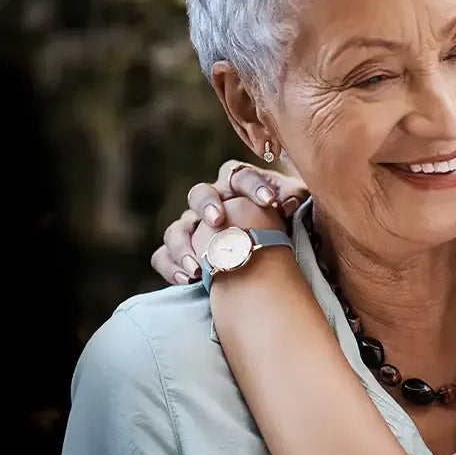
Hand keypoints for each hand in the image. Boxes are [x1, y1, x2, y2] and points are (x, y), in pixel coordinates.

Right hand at [152, 158, 308, 284]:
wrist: (266, 249)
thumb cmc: (279, 220)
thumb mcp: (289, 205)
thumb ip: (292, 196)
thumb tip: (291, 200)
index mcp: (236, 184)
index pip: (240, 175)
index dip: (254, 187)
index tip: (270, 202)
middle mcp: (210, 202)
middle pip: (199, 194)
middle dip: (207, 205)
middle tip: (217, 221)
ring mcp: (191, 227)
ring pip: (177, 229)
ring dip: (184, 245)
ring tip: (198, 267)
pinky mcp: (180, 252)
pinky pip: (163, 256)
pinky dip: (171, 266)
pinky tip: (188, 279)